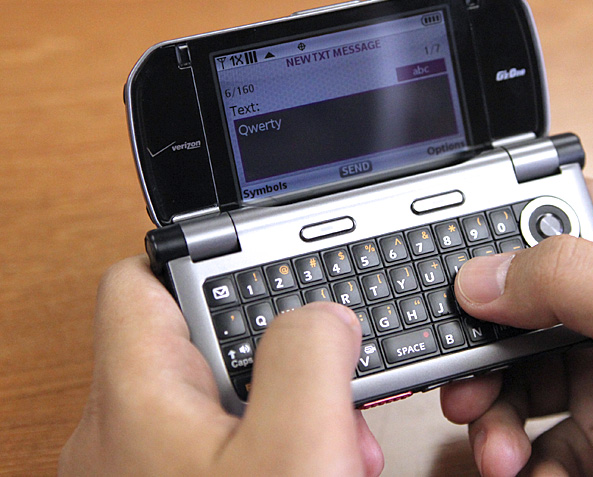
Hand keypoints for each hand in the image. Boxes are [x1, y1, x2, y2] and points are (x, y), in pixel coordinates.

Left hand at [60, 256, 383, 475]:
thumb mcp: (296, 451)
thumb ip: (310, 356)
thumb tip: (323, 315)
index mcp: (136, 399)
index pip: (141, 281)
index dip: (205, 259)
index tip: (268, 263)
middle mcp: (130, 431)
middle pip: (199, 340)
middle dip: (281, 351)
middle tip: (328, 375)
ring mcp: (154, 471)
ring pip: (227, 397)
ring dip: (293, 405)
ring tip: (338, 437)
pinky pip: (233, 445)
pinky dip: (283, 446)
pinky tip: (325, 469)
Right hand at [441, 180, 592, 475]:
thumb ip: (574, 282)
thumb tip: (482, 274)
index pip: (549, 218)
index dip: (496, 240)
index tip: (455, 278)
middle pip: (520, 309)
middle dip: (482, 347)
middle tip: (460, 378)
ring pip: (519, 381)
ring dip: (494, 414)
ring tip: (496, 449)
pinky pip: (542, 444)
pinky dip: (522, 461)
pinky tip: (528, 473)